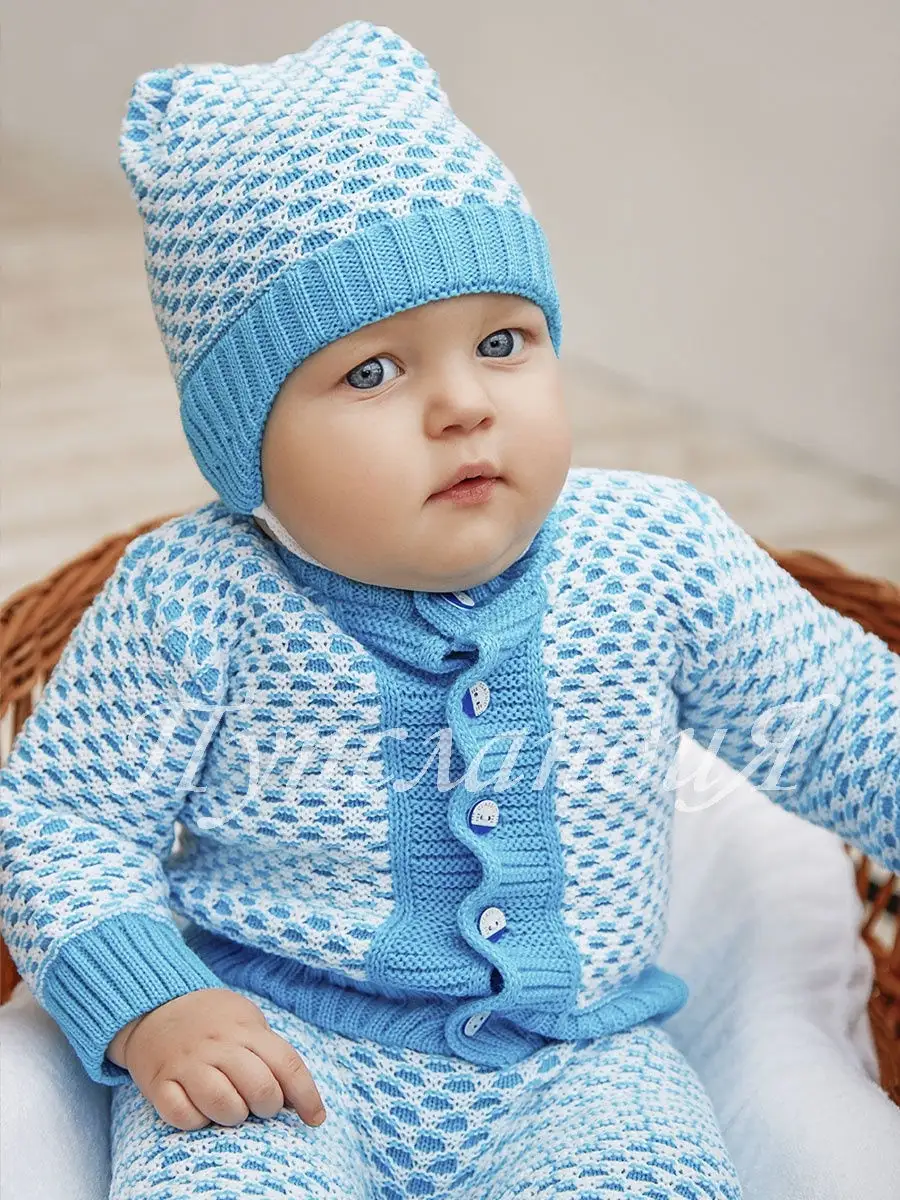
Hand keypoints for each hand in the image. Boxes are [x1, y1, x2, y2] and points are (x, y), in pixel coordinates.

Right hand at [106, 988, 326, 1130]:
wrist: (155, 1006)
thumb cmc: (211, 1021)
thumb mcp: (246, 1022)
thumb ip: (270, 1054)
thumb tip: (296, 1099)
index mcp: (246, 1029)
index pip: (286, 1064)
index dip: (307, 1095)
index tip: (315, 1119)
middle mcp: (218, 1045)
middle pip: (259, 1088)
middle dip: (268, 1107)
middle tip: (261, 1106)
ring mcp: (187, 1063)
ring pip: (223, 1105)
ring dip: (233, 1116)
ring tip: (230, 1108)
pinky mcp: (159, 1082)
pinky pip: (183, 1116)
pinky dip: (196, 1121)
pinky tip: (199, 1110)